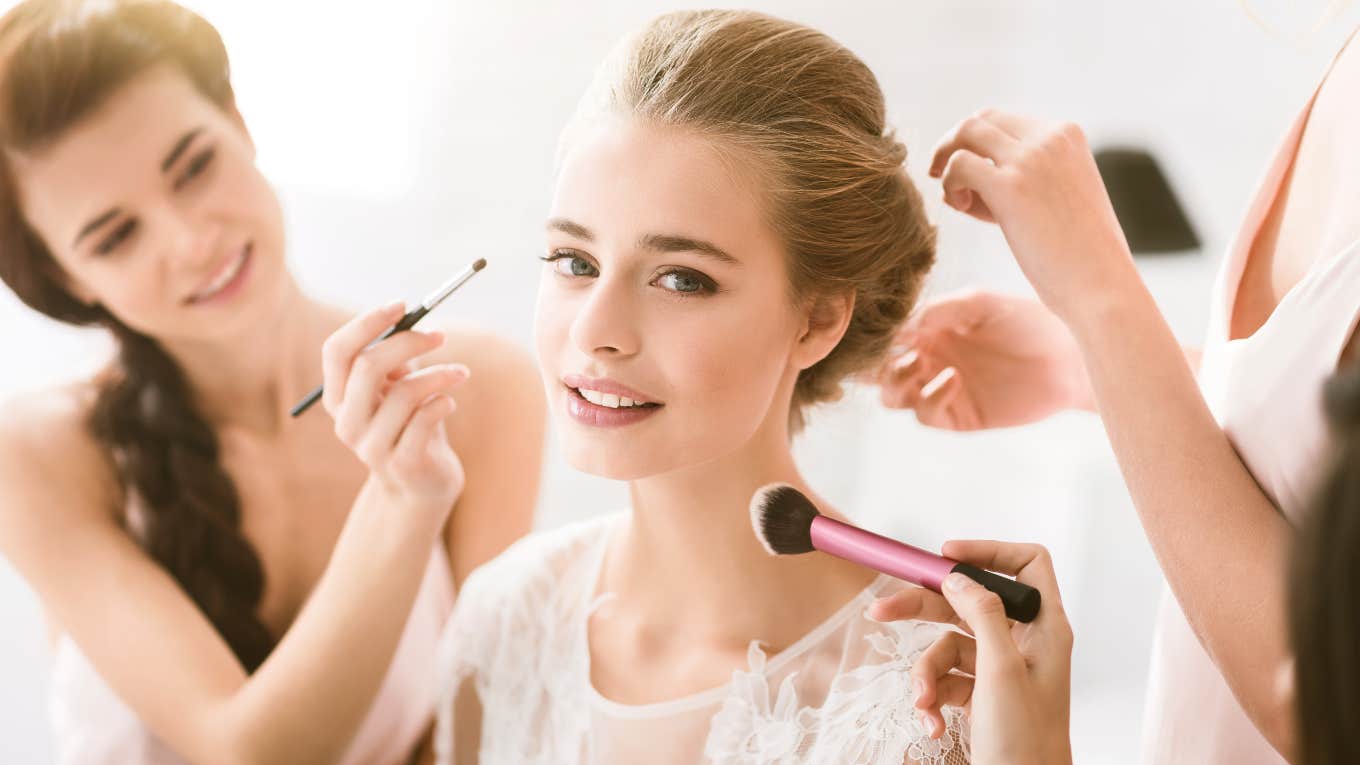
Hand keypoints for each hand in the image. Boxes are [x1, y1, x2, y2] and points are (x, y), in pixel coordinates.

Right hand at [322, 302, 467, 514]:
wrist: (421, 485)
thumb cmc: (411, 426)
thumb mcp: (399, 388)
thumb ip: (395, 360)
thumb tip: (407, 318)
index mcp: (338, 398)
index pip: (337, 351)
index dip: (367, 323)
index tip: (403, 305)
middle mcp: (346, 423)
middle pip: (367, 367)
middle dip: (408, 342)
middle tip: (441, 336)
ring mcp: (370, 447)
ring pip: (403, 393)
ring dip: (439, 375)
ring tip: (460, 374)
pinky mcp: (401, 464)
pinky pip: (425, 419)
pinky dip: (443, 402)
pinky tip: (450, 403)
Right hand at [869, 541, 1073, 764]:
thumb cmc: (1027, 741)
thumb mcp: (1001, 670)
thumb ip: (981, 614)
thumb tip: (958, 577)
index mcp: (1044, 628)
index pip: (1026, 565)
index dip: (988, 552)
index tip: (945, 556)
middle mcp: (1023, 642)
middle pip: (966, 603)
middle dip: (923, 610)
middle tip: (881, 610)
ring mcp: (1000, 669)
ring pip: (947, 645)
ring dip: (926, 673)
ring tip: (923, 701)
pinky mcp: (981, 694)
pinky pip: (945, 678)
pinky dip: (932, 696)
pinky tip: (932, 719)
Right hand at [877, 290, 1092, 429]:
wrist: (1070, 359)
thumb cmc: (1029, 322)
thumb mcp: (982, 303)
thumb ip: (941, 309)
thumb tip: (903, 326)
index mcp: (929, 329)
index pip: (886, 336)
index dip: (878, 334)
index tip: (885, 327)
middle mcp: (929, 358)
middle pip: (878, 370)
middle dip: (876, 362)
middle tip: (897, 350)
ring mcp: (940, 389)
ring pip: (892, 396)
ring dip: (894, 382)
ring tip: (917, 364)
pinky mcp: (956, 417)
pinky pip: (925, 413)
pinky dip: (930, 397)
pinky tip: (952, 378)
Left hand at [930, 110, 1138, 324]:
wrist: (1101, 286)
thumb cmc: (1079, 254)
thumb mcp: (1058, 198)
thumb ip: (1022, 179)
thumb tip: (961, 181)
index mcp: (1067, 134)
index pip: (1004, 120)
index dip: (979, 147)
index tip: (973, 179)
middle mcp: (1051, 137)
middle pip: (982, 118)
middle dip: (955, 145)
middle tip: (942, 177)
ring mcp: (1032, 158)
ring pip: (966, 131)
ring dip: (948, 160)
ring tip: (954, 197)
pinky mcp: (1012, 186)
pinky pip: (959, 164)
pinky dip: (950, 183)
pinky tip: (961, 207)